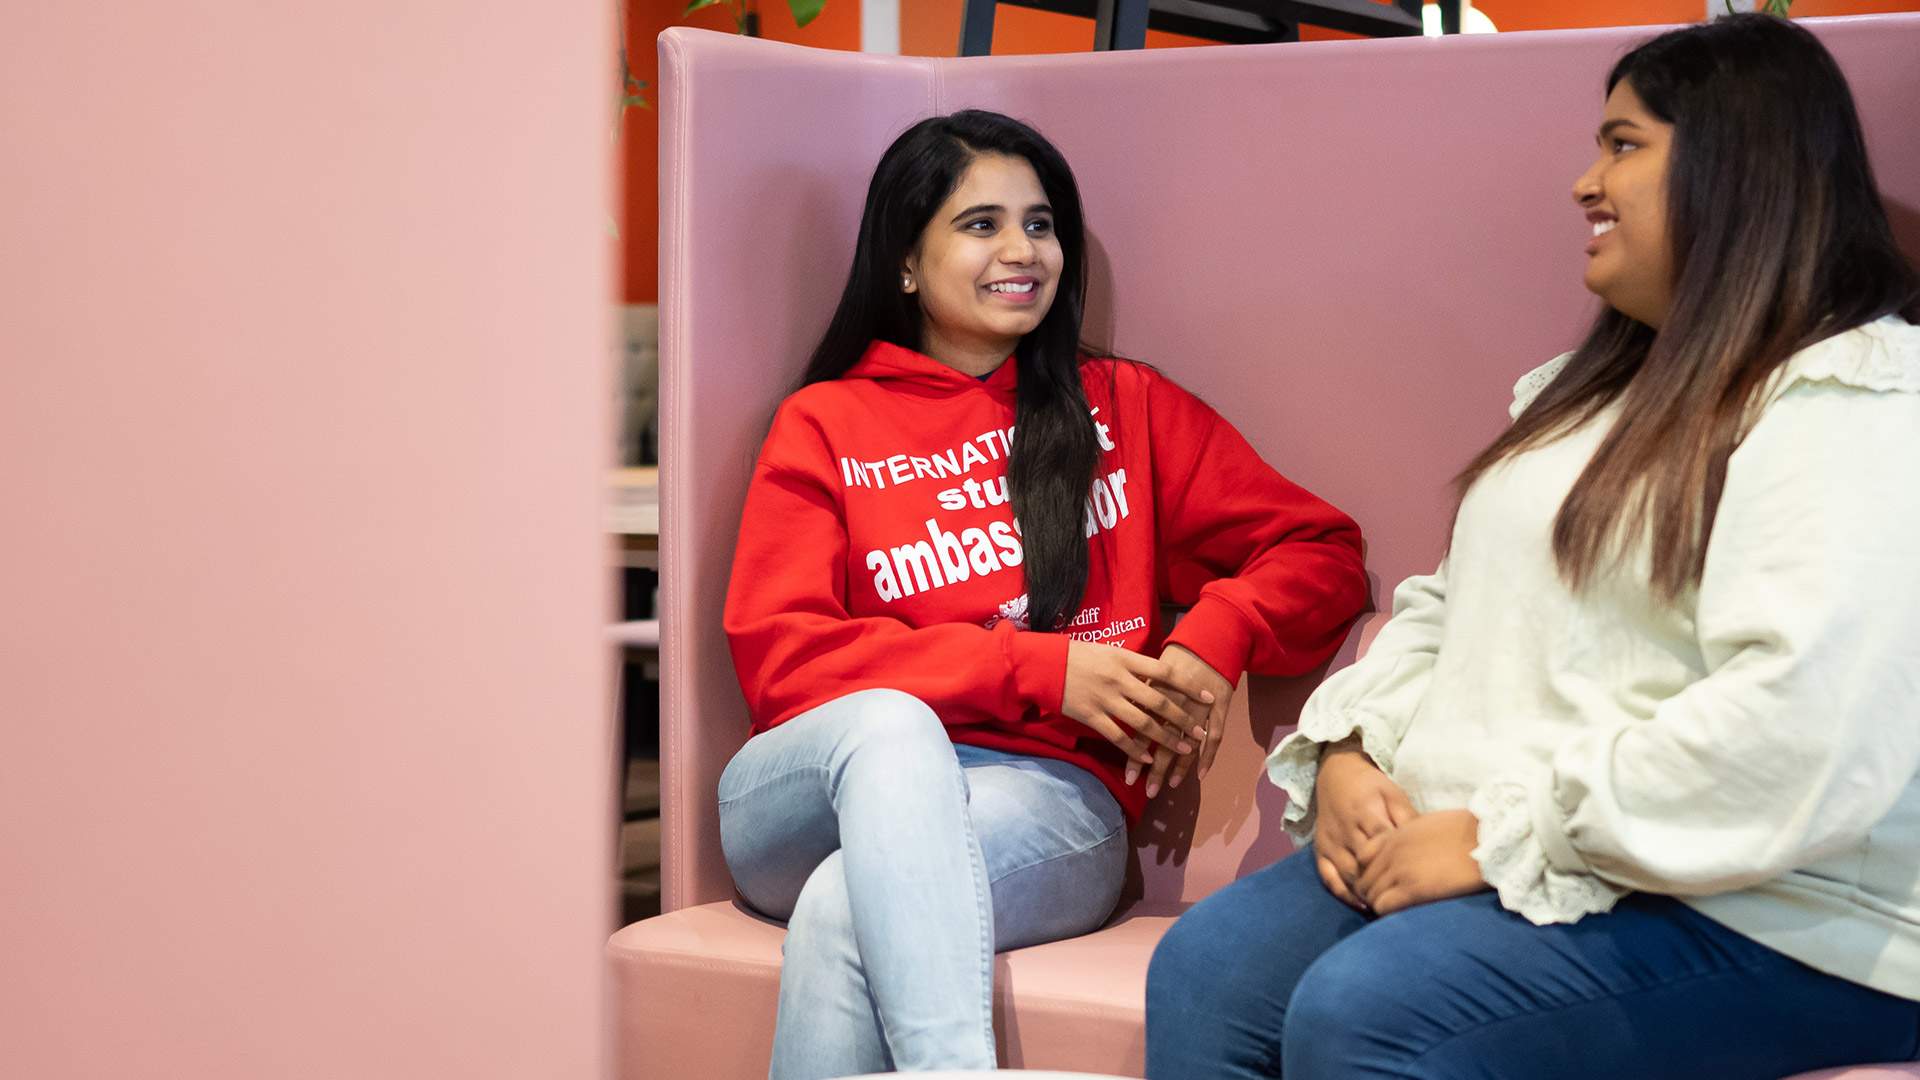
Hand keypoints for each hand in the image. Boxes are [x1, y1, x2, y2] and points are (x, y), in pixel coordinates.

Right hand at [1062, 641, 1214, 766]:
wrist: (1045, 664)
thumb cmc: (1078, 655)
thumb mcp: (1109, 651)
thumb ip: (1132, 663)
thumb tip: (1157, 674)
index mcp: (1126, 659)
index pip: (1165, 672)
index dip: (1189, 686)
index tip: (1208, 696)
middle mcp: (1120, 680)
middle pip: (1159, 702)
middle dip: (1183, 719)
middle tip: (1201, 732)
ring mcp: (1106, 700)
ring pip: (1143, 723)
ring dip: (1166, 739)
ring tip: (1183, 749)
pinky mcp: (1091, 717)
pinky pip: (1118, 737)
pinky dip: (1136, 750)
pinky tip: (1149, 759)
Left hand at [1140, 645, 1234, 797]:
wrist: (1209, 641)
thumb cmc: (1176, 657)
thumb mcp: (1150, 672)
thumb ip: (1137, 695)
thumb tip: (1116, 713)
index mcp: (1155, 694)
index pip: (1141, 731)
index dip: (1135, 755)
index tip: (1128, 777)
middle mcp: (1175, 704)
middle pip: (1163, 742)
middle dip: (1156, 769)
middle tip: (1149, 791)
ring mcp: (1199, 708)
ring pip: (1188, 743)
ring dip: (1179, 767)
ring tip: (1170, 786)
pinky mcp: (1219, 709)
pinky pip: (1214, 737)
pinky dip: (1208, 757)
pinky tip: (1201, 775)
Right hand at [1312, 739, 1415, 910]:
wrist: (1335, 774)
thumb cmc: (1371, 786)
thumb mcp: (1393, 793)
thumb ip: (1407, 817)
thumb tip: (1427, 843)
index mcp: (1365, 813)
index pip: (1384, 844)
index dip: (1400, 863)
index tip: (1420, 879)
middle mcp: (1345, 831)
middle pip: (1366, 865)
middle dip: (1386, 884)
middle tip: (1409, 901)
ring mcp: (1330, 843)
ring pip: (1349, 875)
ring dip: (1368, 893)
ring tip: (1389, 907)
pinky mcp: (1319, 851)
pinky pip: (1328, 878)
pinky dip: (1344, 895)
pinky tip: (1362, 905)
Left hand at [1354, 809, 1487, 914]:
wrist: (1488, 841)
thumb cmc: (1471, 833)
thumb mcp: (1431, 825)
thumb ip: (1412, 838)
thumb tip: (1412, 852)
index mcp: (1397, 835)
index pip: (1363, 856)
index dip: (1370, 872)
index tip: (1383, 883)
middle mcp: (1392, 852)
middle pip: (1363, 878)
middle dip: (1372, 892)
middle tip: (1387, 904)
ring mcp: (1400, 870)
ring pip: (1370, 894)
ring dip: (1379, 905)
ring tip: (1396, 912)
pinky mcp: (1413, 889)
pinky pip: (1383, 906)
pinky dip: (1387, 914)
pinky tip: (1401, 916)